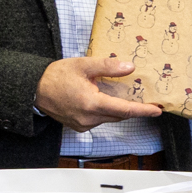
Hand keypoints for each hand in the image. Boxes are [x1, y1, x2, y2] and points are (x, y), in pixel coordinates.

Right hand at [37, 55, 163, 130]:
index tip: (157, 110)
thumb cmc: (56, 76)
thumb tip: (129, 67)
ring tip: (123, 95)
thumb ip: (108, 66)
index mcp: (92, 104)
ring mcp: (83, 125)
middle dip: (133, 108)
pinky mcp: (79, 127)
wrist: (34, 89)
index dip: (143, 111)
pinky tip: (103, 99)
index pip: (125, 110)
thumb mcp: (83, 65)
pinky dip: (105, 112)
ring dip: (118, 109)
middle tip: (145, 99)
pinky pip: (99, 120)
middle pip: (119, 115)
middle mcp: (89, 118)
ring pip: (109, 118)